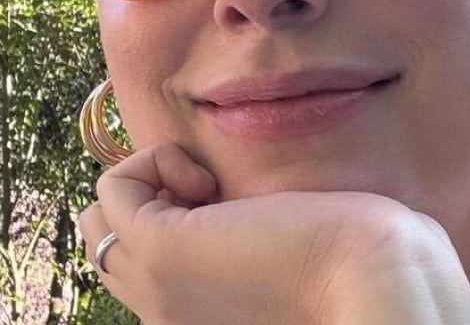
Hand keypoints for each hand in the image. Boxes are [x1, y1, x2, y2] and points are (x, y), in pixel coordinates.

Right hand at [77, 143, 469, 324]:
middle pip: (106, 245)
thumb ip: (238, 239)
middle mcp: (162, 312)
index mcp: (191, 316)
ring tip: (205, 185)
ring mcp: (157, 285)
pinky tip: (206, 177)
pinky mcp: (163, 247)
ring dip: (145, 180)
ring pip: (98, 220)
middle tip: (210, 194)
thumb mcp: (277, 250)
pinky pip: (112, 186)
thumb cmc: (345, 258)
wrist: (371, 276)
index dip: (165, 215)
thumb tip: (218, 199)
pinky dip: (151, 160)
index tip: (222, 205)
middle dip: (146, 198)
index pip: (135, 267)